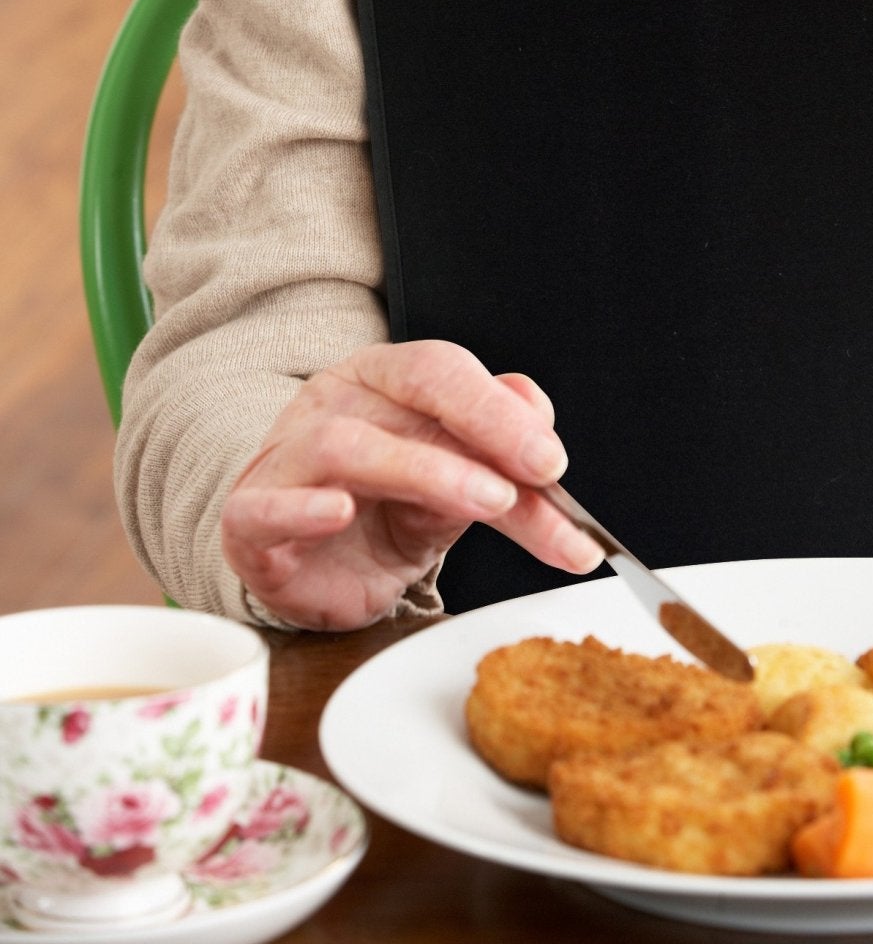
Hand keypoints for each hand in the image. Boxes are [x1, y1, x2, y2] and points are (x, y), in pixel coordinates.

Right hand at [220, 341, 603, 630]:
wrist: (317, 574)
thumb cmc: (386, 514)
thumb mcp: (458, 487)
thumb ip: (501, 458)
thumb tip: (537, 412)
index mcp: (384, 379)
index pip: (443, 369)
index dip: (500, 410)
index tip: (553, 462)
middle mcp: (335, 402)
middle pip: (409, 388)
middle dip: (483, 427)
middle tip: (539, 477)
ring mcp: (287, 457)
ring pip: (346, 444)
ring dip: (424, 471)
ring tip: (486, 502)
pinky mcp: (249, 522)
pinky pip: (265, 507)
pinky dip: (303, 508)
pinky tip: (340, 512)